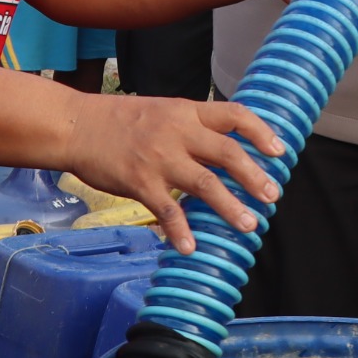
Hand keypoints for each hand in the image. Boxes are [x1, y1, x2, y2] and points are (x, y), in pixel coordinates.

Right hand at [61, 94, 284, 254]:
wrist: (77, 125)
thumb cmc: (119, 120)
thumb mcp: (162, 110)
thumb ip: (190, 126)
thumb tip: (222, 148)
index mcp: (186, 111)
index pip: (234, 115)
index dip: (261, 133)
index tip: (280, 151)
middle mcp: (178, 132)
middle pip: (228, 153)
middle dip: (255, 177)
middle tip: (272, 196)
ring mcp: (159, 157)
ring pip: (205, 184)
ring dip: (230, 207)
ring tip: (248, 225)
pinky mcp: (139, 181)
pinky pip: (167, 210)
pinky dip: (180, 231)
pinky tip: (190, 247)